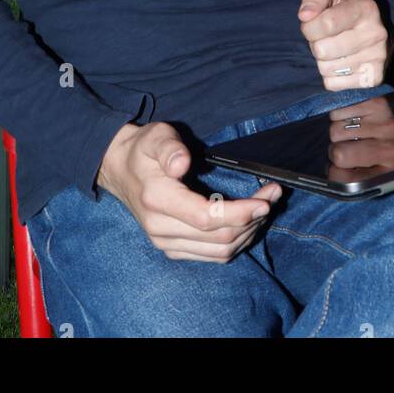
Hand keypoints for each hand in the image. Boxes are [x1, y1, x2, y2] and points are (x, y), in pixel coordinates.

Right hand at [97, 121, 282, 261]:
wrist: (120, 170)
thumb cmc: (143, 150)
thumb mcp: (155, 136)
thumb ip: (170, 148)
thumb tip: (182, 163)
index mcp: (157, 199)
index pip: (206, 218)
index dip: (240, 213)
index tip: (265, 200)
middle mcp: (160, 228)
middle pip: (218, 237)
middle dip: (253, 219)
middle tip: (273, 195)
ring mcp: (166, 243)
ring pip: (219, 251)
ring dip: (249, 232)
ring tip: (265, 208)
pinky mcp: (173, 249)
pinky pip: (213, 256)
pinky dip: (237, 242)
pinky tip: (248, 223)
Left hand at [297, 0, 393, 90]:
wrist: (369, 31)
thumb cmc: (342, 10)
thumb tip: (305, 15)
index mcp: (366, 8)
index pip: (326, 24)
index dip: (310, 27)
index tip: (311, 24)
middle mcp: (376, 33)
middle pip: (323, 50)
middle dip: (316, 44)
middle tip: (325, 38)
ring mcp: (378, 58)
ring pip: (326, 69)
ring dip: (322, 61)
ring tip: (333, 50)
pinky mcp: (374, 78)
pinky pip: (333, 84)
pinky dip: (331, 76)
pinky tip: (340, 63)